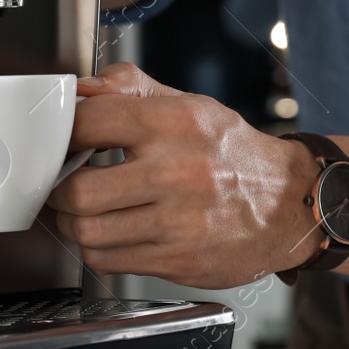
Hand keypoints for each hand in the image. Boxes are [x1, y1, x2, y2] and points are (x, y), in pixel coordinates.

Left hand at [47, 63, 324, 288]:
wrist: (290, 203)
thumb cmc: (233, 154)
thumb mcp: (189, 105)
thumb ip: (130, 88)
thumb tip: (80, 88)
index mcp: (176, 123)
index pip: (90, 123)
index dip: (62, 133)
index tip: (59, 140)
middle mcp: (178, 172)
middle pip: (79, 190)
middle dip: (58, 189)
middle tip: (60, 183)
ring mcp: (179, 222)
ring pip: (88, 231)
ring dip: (71, 223)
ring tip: (79, 211)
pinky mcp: (179, 260)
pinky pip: (109, 260)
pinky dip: (96, 248)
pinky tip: (108, 233)